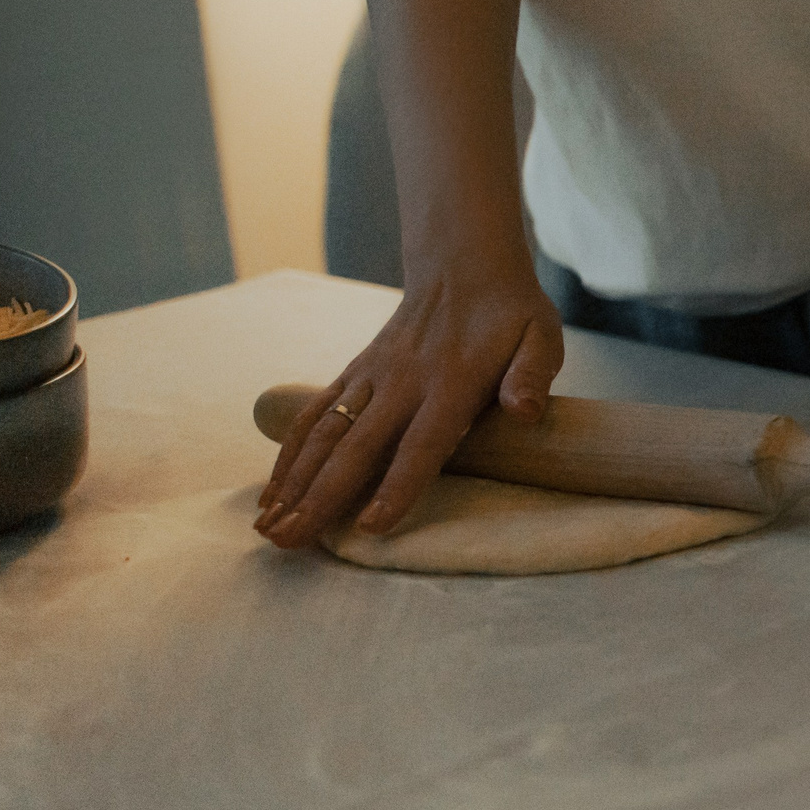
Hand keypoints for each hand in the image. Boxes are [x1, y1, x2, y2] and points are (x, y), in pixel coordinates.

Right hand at [256, 259, 561, 548]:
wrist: (463, 267)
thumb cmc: (509, 314)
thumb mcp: (540, 336)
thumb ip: (532, 375)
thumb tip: (525, 413)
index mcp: (452, 382)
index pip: (422, 443)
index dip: (397, 486)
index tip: (371, 526)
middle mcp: (403, 382)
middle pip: (357, 448)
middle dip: (322, 497)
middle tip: (291, 542)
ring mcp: (372, 376)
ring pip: (325, 435)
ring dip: (294, 483)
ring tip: (269, 528)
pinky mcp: (354, 373)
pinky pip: (315, 414)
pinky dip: (289, 453)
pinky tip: (273, 492)